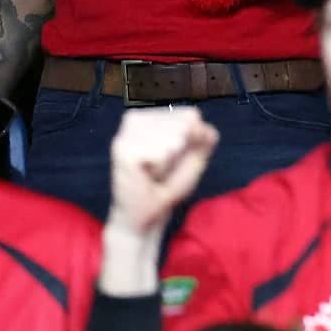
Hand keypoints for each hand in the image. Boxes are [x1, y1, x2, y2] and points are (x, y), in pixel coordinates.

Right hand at [106, 106, 219, 237]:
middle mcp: (136, 117)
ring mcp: (127, 132)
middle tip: (161, 167)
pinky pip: (162, 153)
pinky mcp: (123, 149)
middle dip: (180, 153)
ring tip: (153, 172)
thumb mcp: (196, 155)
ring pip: (174, 139)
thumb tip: (197, 124)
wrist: (148, 215)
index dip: (191, 142)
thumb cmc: (170, 182)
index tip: (173, 158)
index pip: (191, 115)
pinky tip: (145, 175)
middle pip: (184, 125)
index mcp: (151, 115)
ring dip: (169, 162)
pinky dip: (160, 169)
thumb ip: (206, 135)